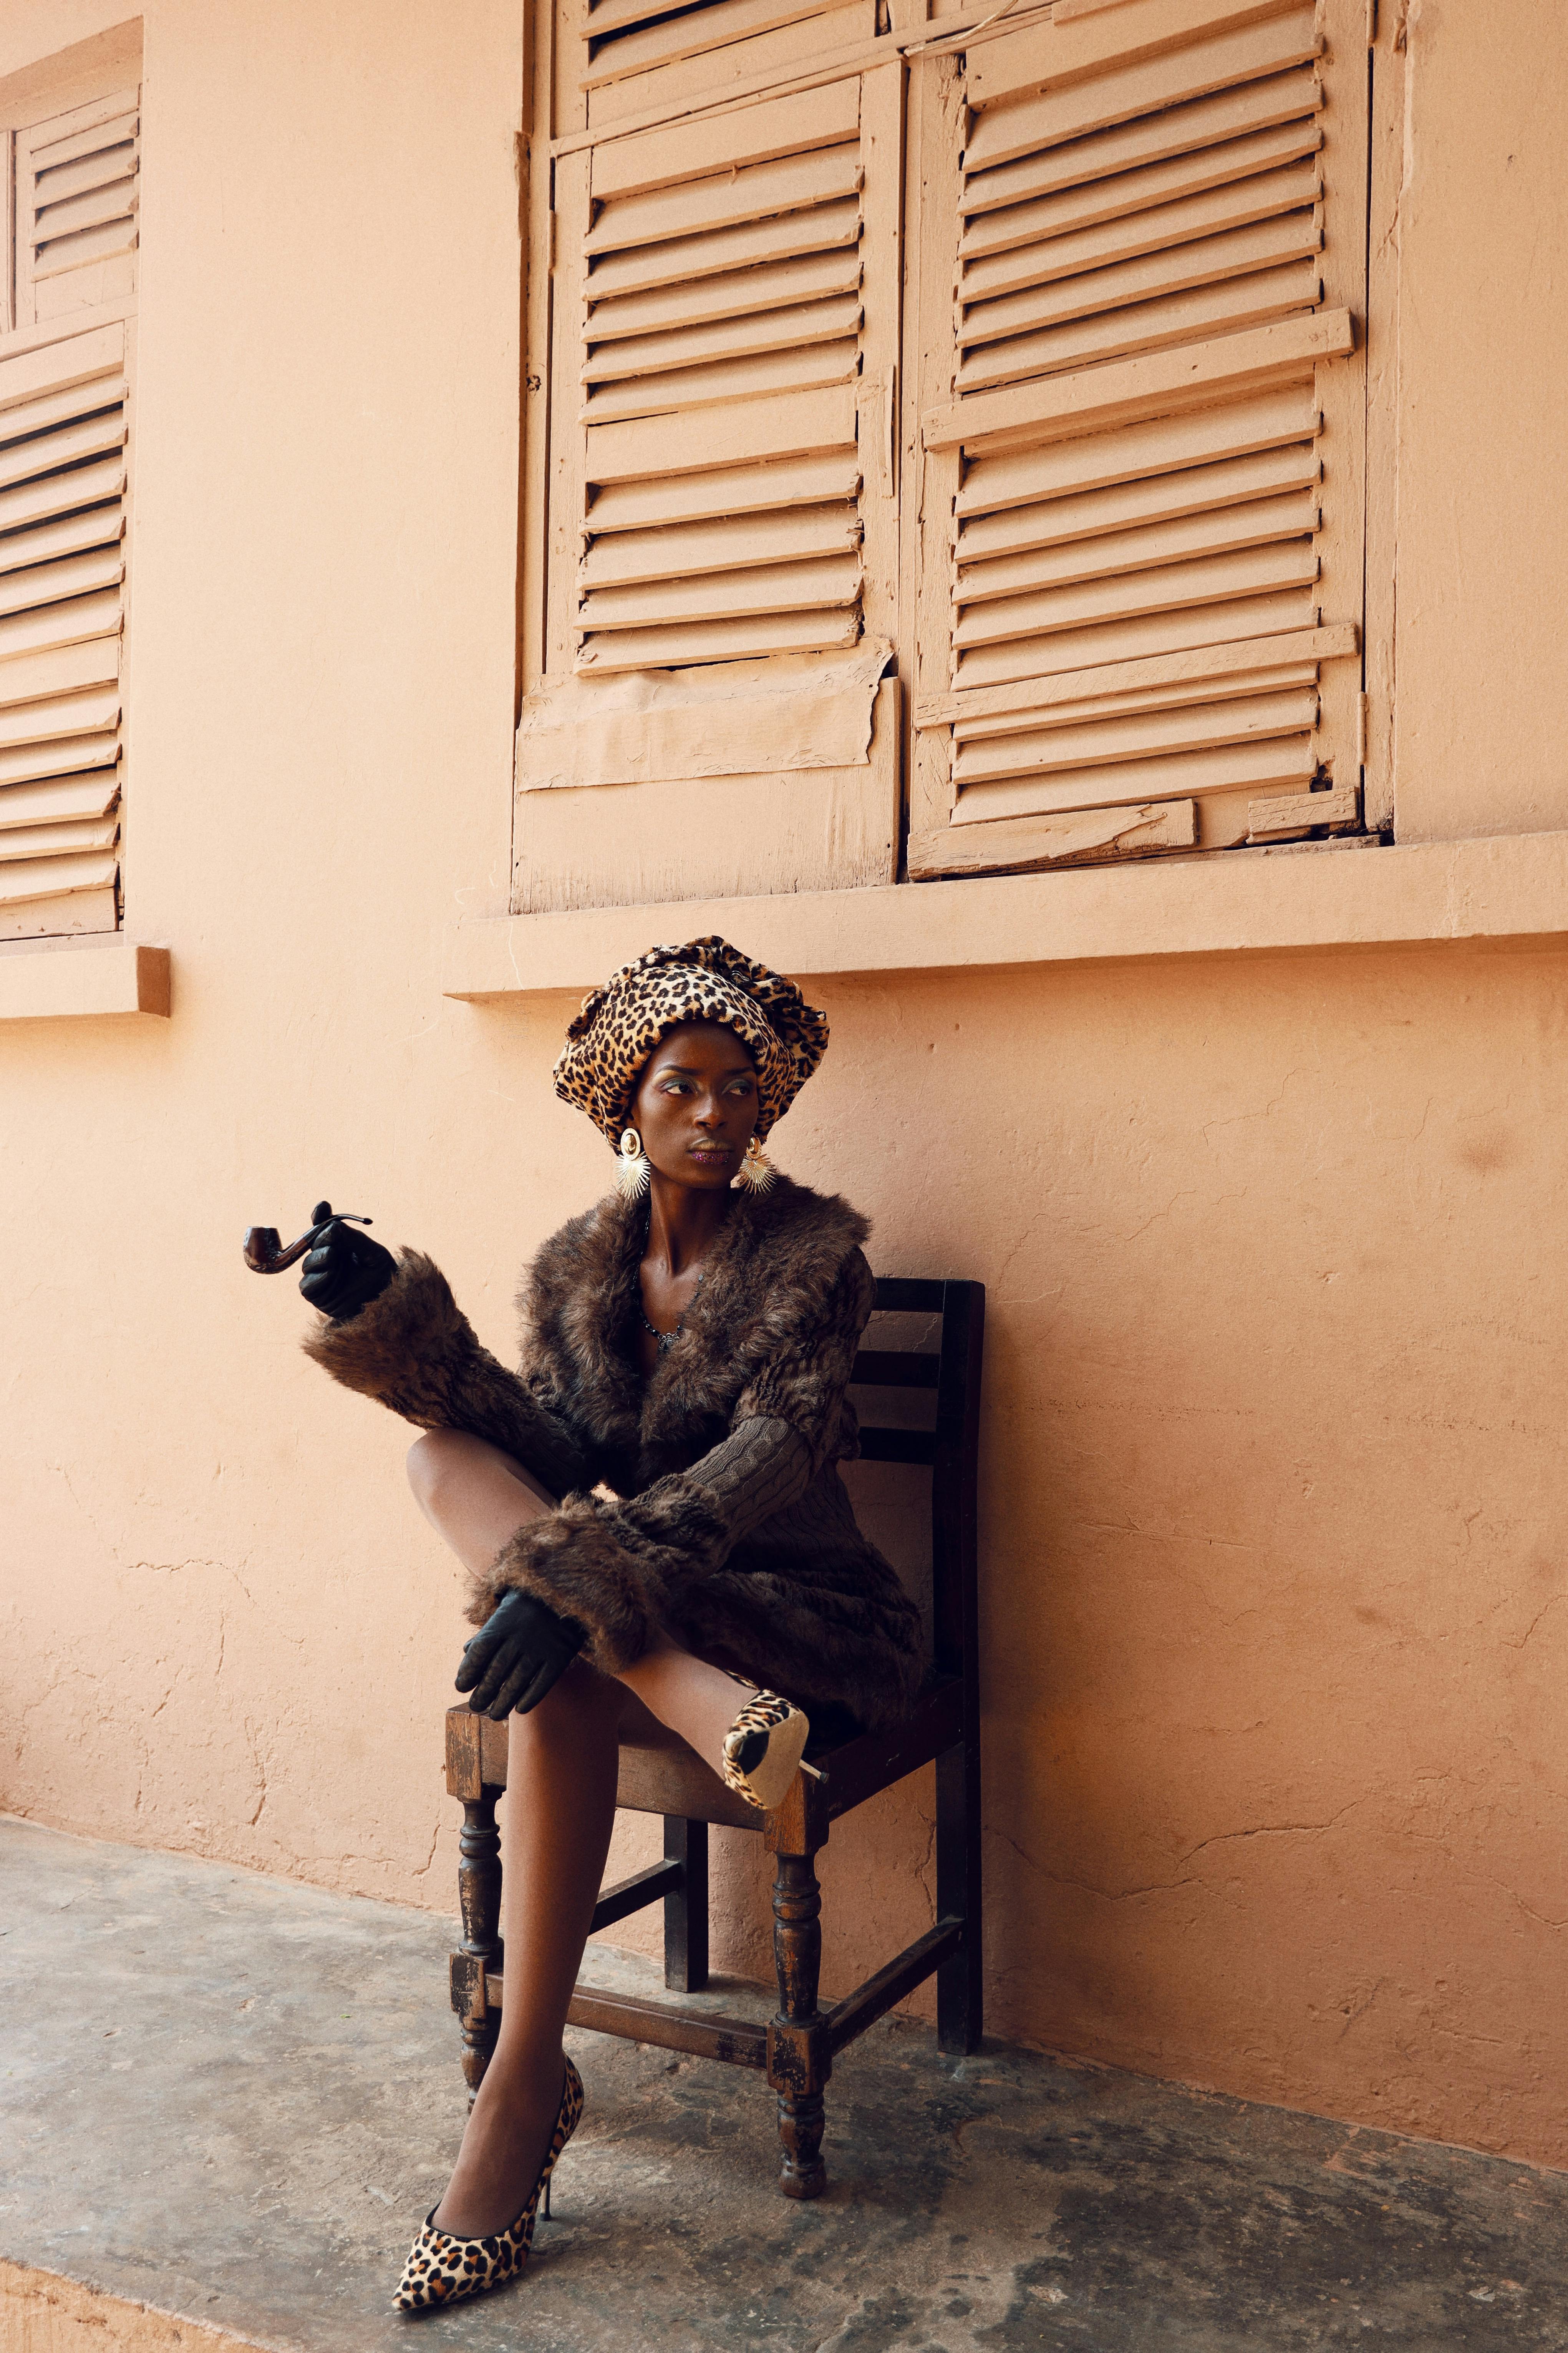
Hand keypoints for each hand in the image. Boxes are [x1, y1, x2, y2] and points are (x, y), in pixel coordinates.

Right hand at [298, 1218, 395, 1319]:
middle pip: (313, 1244)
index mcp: (340, 1245)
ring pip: (308, 1264)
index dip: (320, 1217)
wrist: (388, 1304)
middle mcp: (327, 1258)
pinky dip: (317, 1278)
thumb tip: (333, 1225)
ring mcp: (320, 1276)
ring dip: (320, 1257)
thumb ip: (354, 1239)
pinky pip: (307, 1285)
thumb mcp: (374, 1254)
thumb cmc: (382, 1277)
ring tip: (333, 1256)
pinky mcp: (317, 1295)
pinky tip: (330, 1272)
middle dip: (321, 1238)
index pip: (323, 1228)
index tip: (322, 1207)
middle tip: (332, 1234)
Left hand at [455, 1589, 584, 1718]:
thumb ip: (485, 1633)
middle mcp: (520, 1635)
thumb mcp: (503, 1613)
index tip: (460, 1688)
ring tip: (495, 1715)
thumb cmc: (525, 1607)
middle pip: (496, 1671)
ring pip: (518, 1681)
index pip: (479, 1652)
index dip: (468, 1671)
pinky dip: (530, 1698)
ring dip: (503, 1702)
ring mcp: (541, 1646)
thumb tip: (465, 1653)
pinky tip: (520, 1709)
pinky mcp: (560, 1655)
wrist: (564, 1594)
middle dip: (483, 1693)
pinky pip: (542, 1682)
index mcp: (503, 1623)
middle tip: (476, 1707)